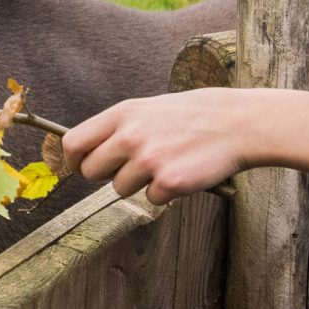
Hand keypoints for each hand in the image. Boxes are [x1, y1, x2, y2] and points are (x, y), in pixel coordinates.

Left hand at [61, 89, 260, 206]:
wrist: (236, 123)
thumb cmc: (192, 116)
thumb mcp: (147, 108)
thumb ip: (118, 128)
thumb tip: (88, 150)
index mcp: (122, 114)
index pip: (74, 142)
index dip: (72, 161)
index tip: (78, 168)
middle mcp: (129, 136)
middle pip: (90, 171)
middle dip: (105, 176)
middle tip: (129, 170)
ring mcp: (148, 160)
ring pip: (120, 189)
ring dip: (139, 184)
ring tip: (165, 163)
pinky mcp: (168, 183)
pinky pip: (150, 200)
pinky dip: (164, 193)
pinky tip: (182, 172)